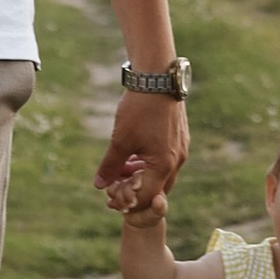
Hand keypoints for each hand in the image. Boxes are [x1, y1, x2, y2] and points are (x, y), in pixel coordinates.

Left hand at [96, 89, 188, 210]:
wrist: (158, 77)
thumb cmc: (139, 109)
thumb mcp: (120, 140)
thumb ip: (110, 166)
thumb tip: (99, 185)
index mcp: (164, 165)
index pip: (146, 198)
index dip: (126, 201)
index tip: (109, 197)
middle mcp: (177, 161)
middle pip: (155, 190)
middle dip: (133, 192)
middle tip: (112, 188)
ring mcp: (180, 149)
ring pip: (159, 176)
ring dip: (139, 178)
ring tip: (118, 172)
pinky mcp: (178, 139)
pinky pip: (163, 161)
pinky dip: (147, 165)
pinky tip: (130, 158)